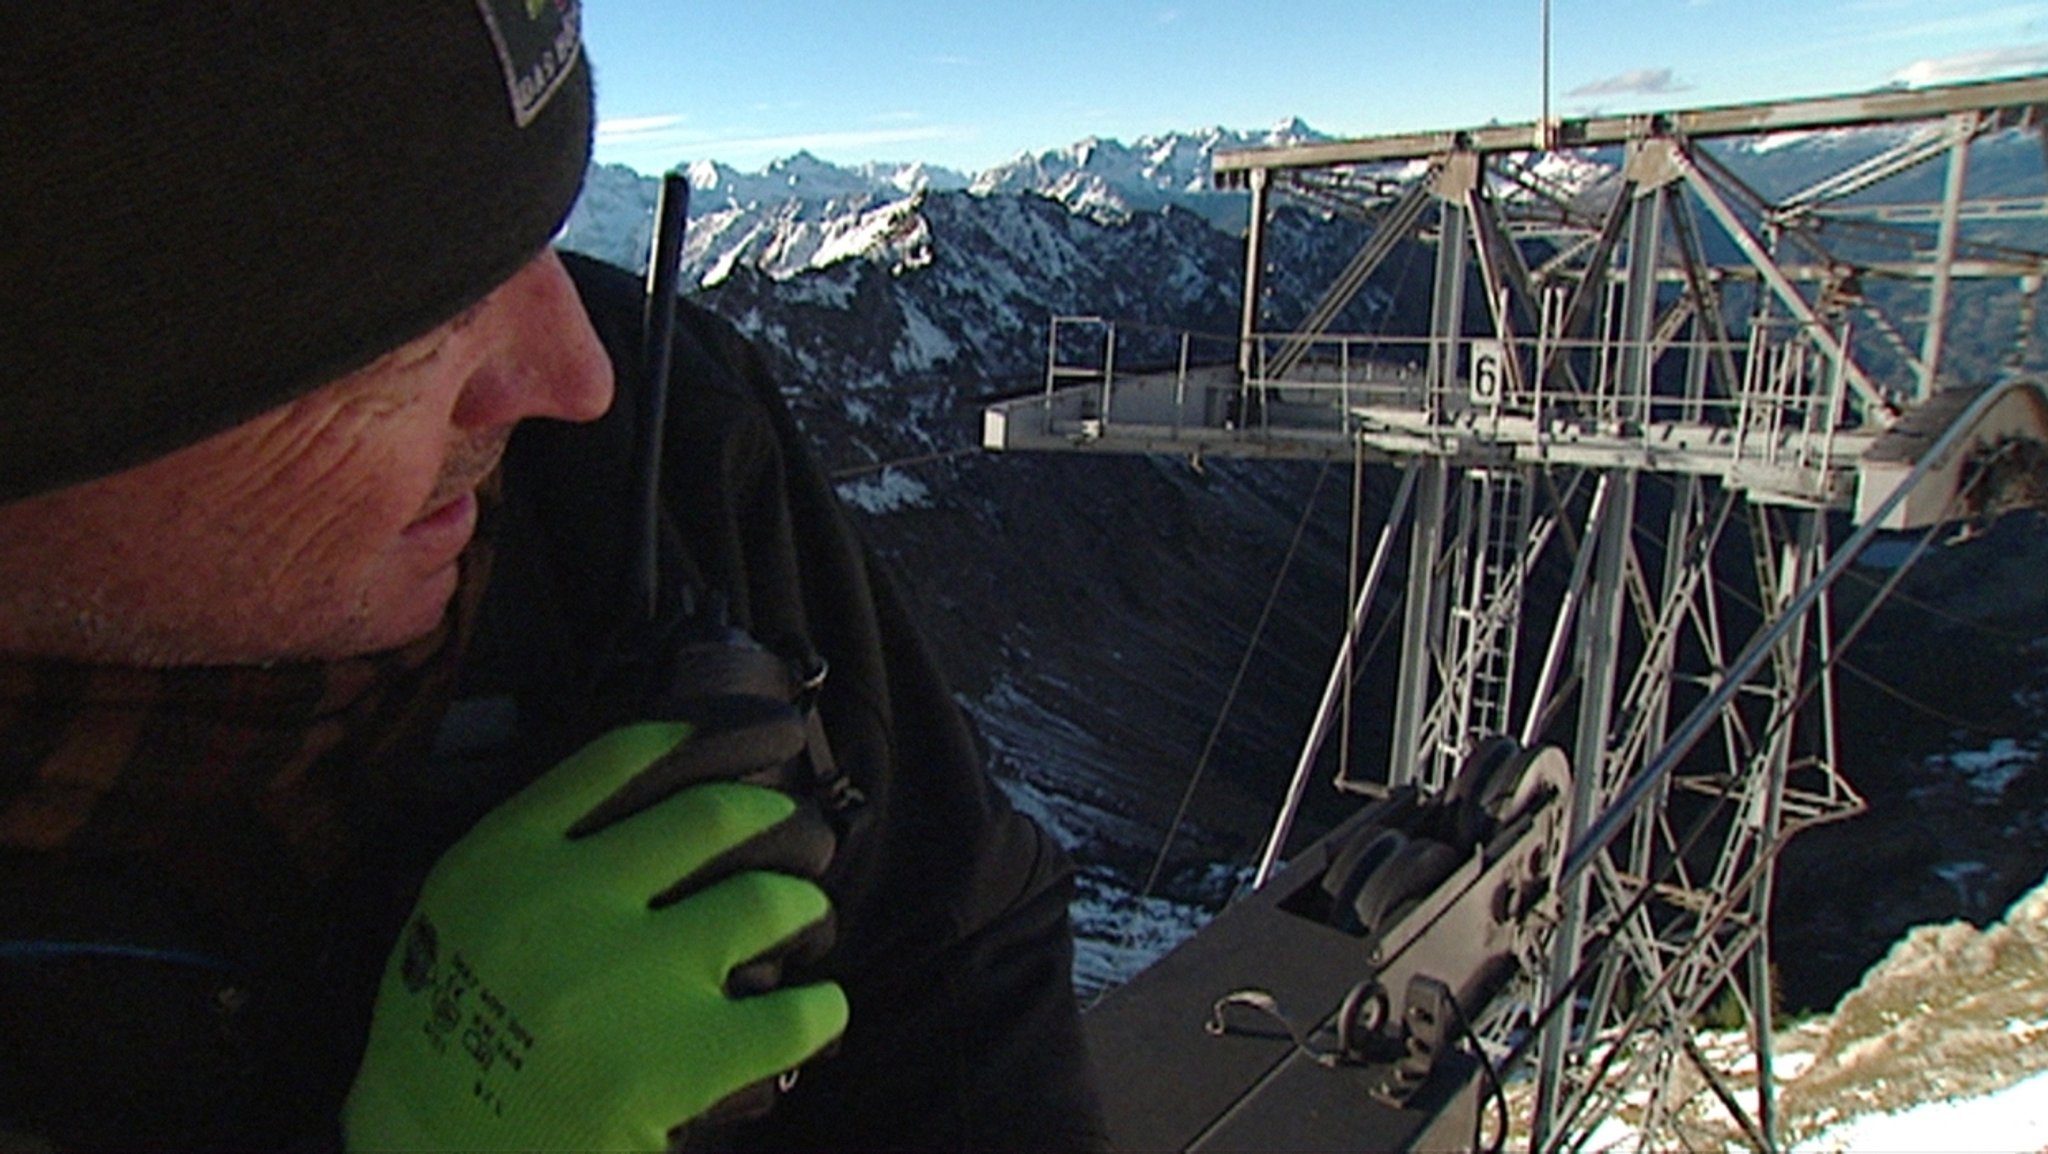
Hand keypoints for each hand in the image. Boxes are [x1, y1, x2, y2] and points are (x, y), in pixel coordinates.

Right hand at [343, 723, 847, 1152]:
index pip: (613, 762)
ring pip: (765, 900)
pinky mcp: (678, 1056)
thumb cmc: (447, 1042)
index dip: (681, 742)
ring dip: (800, 905)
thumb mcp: (458, 920)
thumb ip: (534, 859)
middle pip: (709, 816)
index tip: (716, 742)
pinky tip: (819, 1011)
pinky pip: (794, 1013)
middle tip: (788, 826)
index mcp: (501, 862)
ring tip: (803, 917)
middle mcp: (567, 901)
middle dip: (768, 815)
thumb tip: (646, 805)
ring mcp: (628, 976)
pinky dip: (820, 1010)